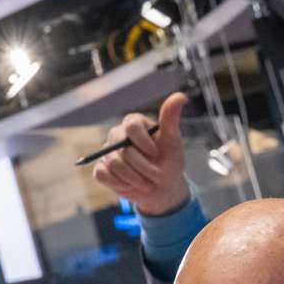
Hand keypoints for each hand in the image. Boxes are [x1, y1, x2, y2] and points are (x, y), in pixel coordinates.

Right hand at [92, 92, 189, 215]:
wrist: (162, 188)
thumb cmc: (169, 162)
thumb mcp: (173, 142)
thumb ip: (171, 119)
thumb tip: (180, 95)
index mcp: (134, 123)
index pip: (131, 126)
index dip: (143, 143)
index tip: (156, 154)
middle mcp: (118, 134)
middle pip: (121, 148)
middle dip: (142, 166)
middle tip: (157, 176)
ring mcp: (108, 151)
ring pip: (113, 163)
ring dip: (134, 178)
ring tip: (147, 184)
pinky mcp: (102, 169)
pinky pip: (102, 174)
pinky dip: (118, 184)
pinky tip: (130, 186)